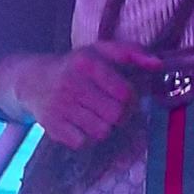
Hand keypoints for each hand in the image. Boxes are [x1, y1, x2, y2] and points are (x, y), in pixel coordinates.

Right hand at [9, 42, 160, 149]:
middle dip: (119, 115)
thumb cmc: (76, 65)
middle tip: (113, 108)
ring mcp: (59, 107)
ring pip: (101, 132)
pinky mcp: (51, 126)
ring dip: (104, 126)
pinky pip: (82, 143)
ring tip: (97, 115)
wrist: (34, 80)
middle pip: (115, 115)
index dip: (130, 98)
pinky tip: (82, 124)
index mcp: (86, 62)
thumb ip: (132, 52)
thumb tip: (158, 64)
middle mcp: (71, 84)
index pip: (124, 92)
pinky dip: (86, 137)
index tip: (125, 95)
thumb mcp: (101, 50)